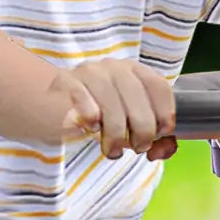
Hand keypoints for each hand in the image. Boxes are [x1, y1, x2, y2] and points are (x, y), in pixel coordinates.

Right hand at [48, 59, 177, 160]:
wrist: (52, 104)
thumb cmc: (98, 114)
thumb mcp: (127, 123)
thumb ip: (152, 137)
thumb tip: (166, 150)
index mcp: (133, 71)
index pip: (158, 85)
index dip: (165, 112)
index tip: (162, 132)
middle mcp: (113, 68)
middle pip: (137, 98)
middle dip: (143, 130)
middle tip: (139, 148)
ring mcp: (88, 73)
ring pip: (111, 105)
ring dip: (116, 135)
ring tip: (113, 151)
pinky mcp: (65, 83)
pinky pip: (84, 102)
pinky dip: (91, 119)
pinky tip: (92, 129)